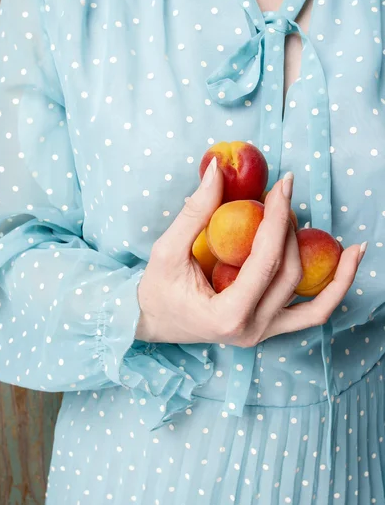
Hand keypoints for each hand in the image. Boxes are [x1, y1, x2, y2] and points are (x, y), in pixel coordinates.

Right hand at [135, 158, 364, 346]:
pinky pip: (309, 315)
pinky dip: (332, 293)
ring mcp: (263, 334)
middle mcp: (252, 329)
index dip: (278, 219)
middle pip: (290, 274)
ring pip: (314, 304)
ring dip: (335, 273)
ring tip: (354, 246)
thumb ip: (194, 212)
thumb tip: (217, 170)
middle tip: (285, 193)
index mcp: (227, 315)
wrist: (151, 323)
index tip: (283, 185)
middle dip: (292, 228)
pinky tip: (347, 267)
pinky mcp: (268, 330)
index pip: (265, 261)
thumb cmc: (155, 290)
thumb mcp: (167, 250)